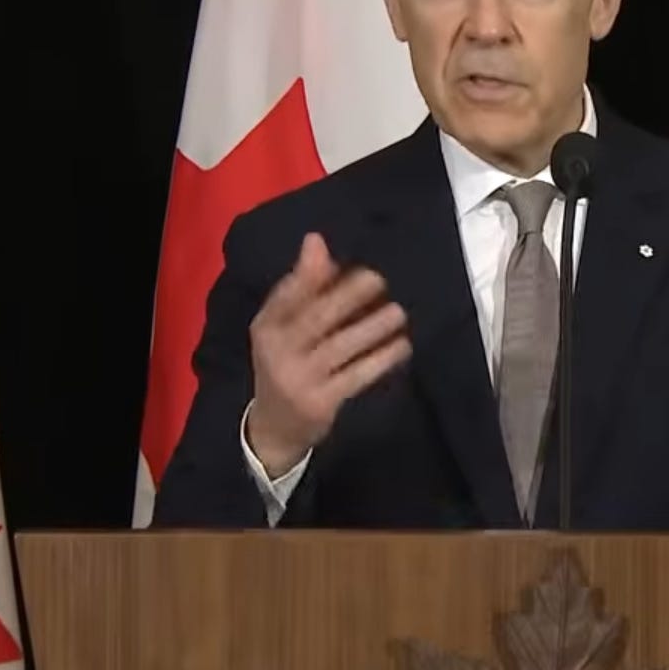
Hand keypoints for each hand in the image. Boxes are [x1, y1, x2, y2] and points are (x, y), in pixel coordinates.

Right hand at [246, 233, 409, 476]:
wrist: (274, 429)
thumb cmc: (286, 364)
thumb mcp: (282, 328)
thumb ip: (301, 287)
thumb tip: (316, 240)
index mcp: (266, 326)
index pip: (286, 295)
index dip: (309, 274)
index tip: (338, 254)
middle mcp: (278, 351)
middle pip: (317, 318)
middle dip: (350, 295)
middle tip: (381, 278)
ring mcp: (299, 379)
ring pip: (341, 347)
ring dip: (373, 327)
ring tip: (399, 311)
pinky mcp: (321, 403)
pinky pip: (357, 376)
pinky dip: (382, 359)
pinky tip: (402, 345)